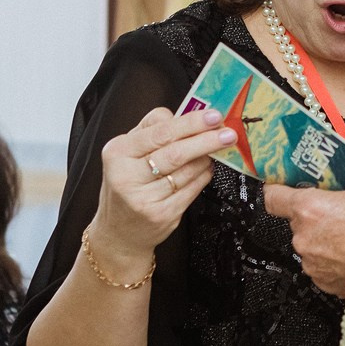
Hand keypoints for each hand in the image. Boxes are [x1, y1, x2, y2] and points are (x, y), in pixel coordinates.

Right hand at [91, 106, 237, 271]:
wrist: (118, 231)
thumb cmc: (126, 184)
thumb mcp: (126, 153)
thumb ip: (152, 130)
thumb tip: (187, 114)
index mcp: (117, 153)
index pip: (159, 132)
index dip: (190, 123)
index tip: (213, 116)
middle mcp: (127, 176)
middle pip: (175, 152)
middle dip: (206, 140)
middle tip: (227, 133)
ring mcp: (145, 198)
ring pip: (187, 171)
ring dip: (207, 157)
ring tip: (216, 148)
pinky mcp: (162, 214)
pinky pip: (192, 189)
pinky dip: (203, 175)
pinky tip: (207, 167)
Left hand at [264, 177, 344, 295]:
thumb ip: (343, 185)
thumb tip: (339, 183)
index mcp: (309, 208)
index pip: (273, 196)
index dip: (280, 189)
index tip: (285, 187)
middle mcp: (304, 237)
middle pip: (298, 221)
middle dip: (316, 216)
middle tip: (341, 212)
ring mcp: (313, 263)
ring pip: (311, 245)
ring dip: (326, 239)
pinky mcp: (324, 282)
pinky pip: (322, 265)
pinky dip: (335, 259)